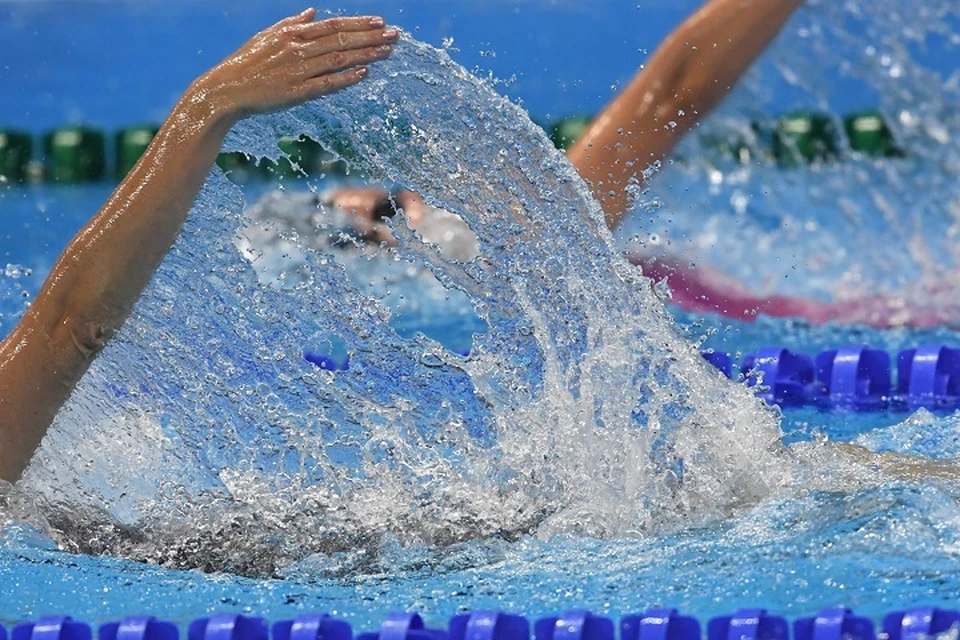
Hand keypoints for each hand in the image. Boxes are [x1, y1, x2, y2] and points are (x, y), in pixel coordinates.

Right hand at [193, 8, 396, 119]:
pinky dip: (346, 78)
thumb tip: (312, 12)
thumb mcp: (267, 36)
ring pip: (338, 59)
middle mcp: (298, 49)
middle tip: (395, 35)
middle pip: (341, 40)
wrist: (226, 89)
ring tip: (388, 51)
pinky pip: (326, 84)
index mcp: (292, 34)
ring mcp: (298, 71)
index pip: (333, 26)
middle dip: (371, 37)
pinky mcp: (296, 93)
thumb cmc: (246, 62)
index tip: (380, 22)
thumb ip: (292, 23)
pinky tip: (365, 73)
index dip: (359, 24)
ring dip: (366, 55)